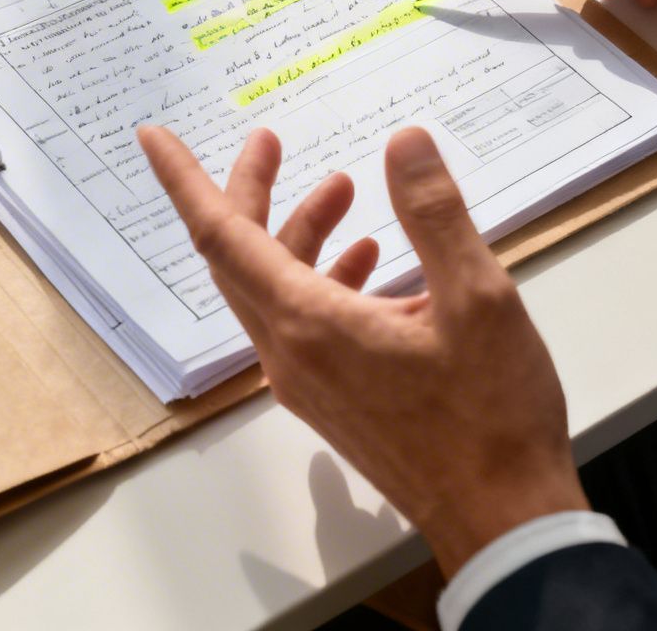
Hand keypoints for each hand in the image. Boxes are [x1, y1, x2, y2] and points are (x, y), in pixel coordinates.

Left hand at [137, 124, 585, 576]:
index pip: (221, 237)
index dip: (185, 180)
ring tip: (347, 190)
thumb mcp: (478, 299)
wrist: (501, 518)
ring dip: (300, 234)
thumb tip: (403, 143)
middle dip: (251, 193)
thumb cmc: (492, 417)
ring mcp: (307, 383)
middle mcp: (291, 354)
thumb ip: (435, 214)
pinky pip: (302, 323)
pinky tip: (373, 261)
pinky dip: (323, 278)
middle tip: (271, 142)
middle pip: (239, 258)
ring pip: (275, 290)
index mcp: (310, 324)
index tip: (154, 137)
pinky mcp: (332, 400)